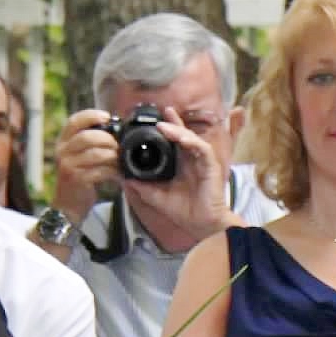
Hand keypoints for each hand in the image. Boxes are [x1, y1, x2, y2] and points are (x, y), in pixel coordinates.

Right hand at [50, 108, 122, 225]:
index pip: (74, 121)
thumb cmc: (78, 178)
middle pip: (87, 137)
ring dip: (113, 156)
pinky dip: (113, 171)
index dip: (91, 115)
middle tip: (119, 146)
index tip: (107, 117)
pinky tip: (118, 174)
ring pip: (96, 154)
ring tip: (120, 161)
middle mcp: (62, 151)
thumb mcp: (78, 156)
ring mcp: (68, 166)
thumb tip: (115, 128)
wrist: (67, 205)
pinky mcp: (77, 180)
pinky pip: (100, 171)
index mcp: (63, 142)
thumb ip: (91, 142)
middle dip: (108, 139)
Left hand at [119, 110, 236, 249]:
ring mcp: (202, 161)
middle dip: (174, 122)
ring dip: (178, 130)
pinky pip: (202, 148)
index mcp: (181, 165)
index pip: (174, 142)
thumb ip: (142, 187)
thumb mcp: (157, 198)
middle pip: (184, 134)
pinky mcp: (211, 165)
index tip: (154, 120)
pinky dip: (191, 141)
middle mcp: (192, 160)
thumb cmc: (185, 212)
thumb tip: (124, 179)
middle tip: (163, 112)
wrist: (202, 225)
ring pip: (191, 139)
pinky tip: (181, 138)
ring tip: (164, 126)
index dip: (167, 129)